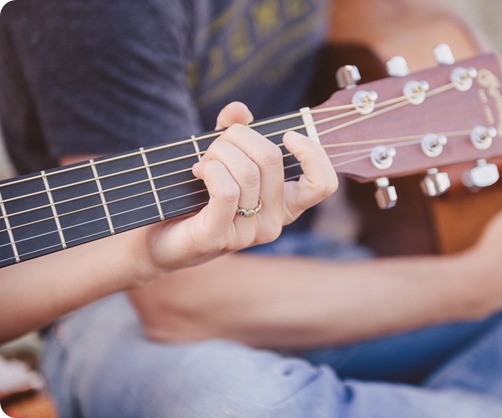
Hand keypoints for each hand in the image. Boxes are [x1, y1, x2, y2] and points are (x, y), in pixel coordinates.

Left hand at [139, 102, 337, 275]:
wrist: (163, 238)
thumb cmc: (197, 197)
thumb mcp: (222, 159)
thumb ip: (234, 132)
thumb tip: (238, 109)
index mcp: (285, 205)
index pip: (323, 184)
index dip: (312, 153)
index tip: (287, 135)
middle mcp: (274, 222)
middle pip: (271, 159)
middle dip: (238, 137)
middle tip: (216, 144)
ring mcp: (249, 233)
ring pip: (246, 172)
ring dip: (217, 153)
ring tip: (202, 161)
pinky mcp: (221, 237)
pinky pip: (226, 190)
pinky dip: (210, 170)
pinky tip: (198, 172)